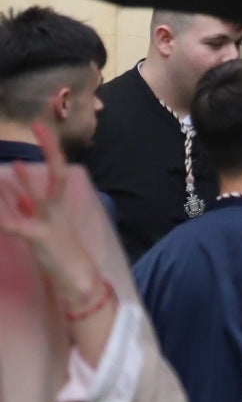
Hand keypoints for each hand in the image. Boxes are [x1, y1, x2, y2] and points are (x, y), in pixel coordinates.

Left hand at [0, 124, 102, 297]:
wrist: (75, 275)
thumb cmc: (60, 249)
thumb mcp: (49, 224)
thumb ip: (32, 208)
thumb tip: (19, 197)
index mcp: (60, 203)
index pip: (58, 167)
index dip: (49, 146)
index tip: (39, 126)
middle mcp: (57, 208)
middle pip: (58, 173)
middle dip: (50, 150)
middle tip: (39, 127)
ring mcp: (49, 222)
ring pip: (40, 197)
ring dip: (26, 182)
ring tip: (12, 165)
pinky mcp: (38, 238)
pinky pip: (16, 227)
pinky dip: (4, 220)